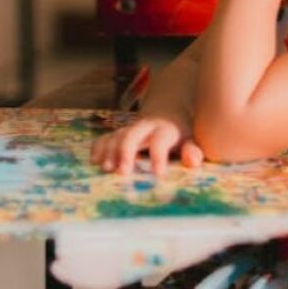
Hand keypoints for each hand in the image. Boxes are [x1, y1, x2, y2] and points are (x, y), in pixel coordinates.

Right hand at [89, 117, 203, 176]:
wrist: (167, 113)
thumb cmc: (181, 134)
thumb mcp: (191, 140)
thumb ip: (192, 151)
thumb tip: (193, 161)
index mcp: (165, 130)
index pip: (160, 141)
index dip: (159, 156)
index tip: (158, 174)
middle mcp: (145, 127)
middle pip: (132, 134)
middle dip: (125, 152)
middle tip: (122, 172)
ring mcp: (130, 129)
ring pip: (117, 136)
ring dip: (110, 151)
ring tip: (105, 169)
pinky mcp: (119, 133)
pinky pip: (106, 137)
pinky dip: (99, 147)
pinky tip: (94, 160)